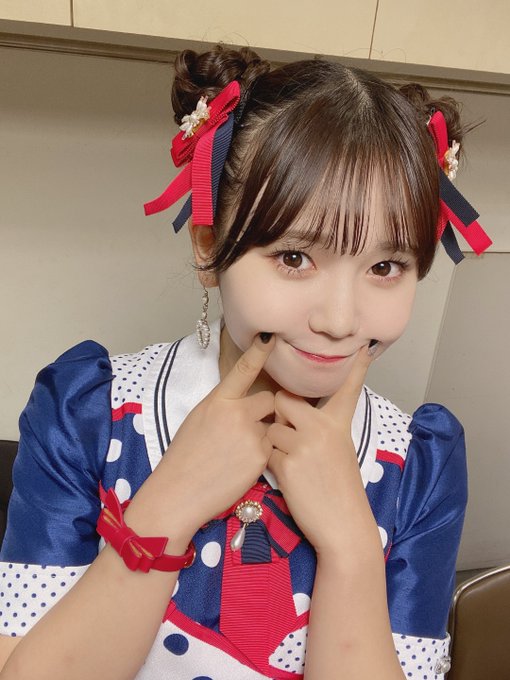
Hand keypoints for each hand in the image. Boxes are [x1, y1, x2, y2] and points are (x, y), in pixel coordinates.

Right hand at [128, 334, 275, 541]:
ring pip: (271, 426)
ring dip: (262, 436)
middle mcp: (236, 413)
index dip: (259, 350)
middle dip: (264, 412)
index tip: (271, 334)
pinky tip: (240, 467)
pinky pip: (271, 449)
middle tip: (246, 430)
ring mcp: (250, 435)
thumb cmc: (184, 457)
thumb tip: (243, 400)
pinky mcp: (260, 457)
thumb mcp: (198, 419)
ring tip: (237, 454)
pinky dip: (261, 456)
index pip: (243, 369)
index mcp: (217, 400)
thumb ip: (223, 405)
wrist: (178, 493)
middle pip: (269, 400)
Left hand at [266, 346, 374, 554]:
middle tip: (287, 435)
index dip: (354, 366)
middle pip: (283, 400)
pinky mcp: (287, 464)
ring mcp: (304, 445)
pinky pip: (265, 451)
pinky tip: (287, 477)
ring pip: (270, 427)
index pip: (346, 388)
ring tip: (291, 463)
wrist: (343, 525)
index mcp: (339, 424)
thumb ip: (323, 428)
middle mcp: (322, 428)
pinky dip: (269, 463)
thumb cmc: (340, 489)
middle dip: (278, 414)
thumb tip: (297, 413)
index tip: (362, 345)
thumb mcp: (340, 451)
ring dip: (271, 442)